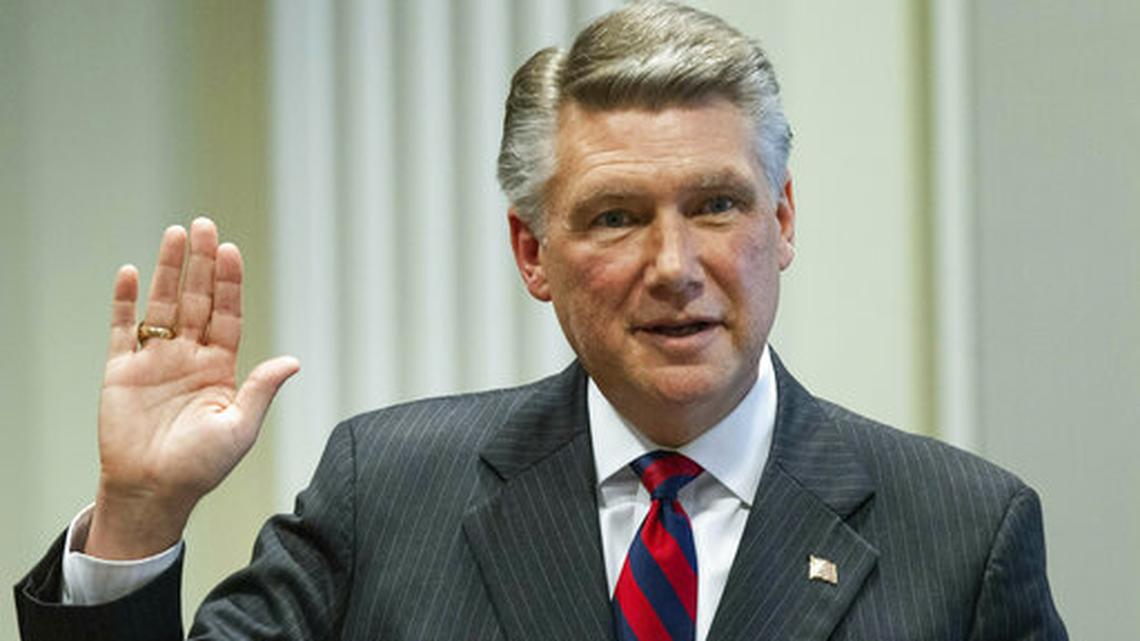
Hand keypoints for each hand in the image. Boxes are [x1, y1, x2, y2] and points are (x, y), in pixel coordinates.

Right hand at [86, 217, 299, 559]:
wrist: (153, 492)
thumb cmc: (200, 467)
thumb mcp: (240, 427)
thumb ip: (261, 389)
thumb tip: (293, 361)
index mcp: (220, 368)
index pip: (227, 315)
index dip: (228, 283)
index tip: (230, 251)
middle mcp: (189, 357)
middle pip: (196, 300)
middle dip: (201, 263)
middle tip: (205, 225)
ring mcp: (155, 361)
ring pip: (163, 304)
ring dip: (169, 270)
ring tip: (176, 234)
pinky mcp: (122, 371)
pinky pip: (123, 329)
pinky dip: (125, 301)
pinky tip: (131, 273)